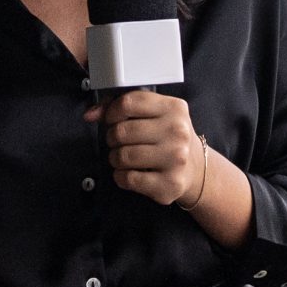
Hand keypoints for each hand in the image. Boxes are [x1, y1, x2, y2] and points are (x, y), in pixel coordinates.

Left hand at [85, 89, 209, 209]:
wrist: (195, 168)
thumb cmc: (167, 137)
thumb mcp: (153, 113)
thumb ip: (120, 107)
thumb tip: (90, 114)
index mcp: (174, 108)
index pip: (129, 103)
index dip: (112, 112)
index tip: (112, 119)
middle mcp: (178, 132)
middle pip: (122, 131)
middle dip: (112, 137)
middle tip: (118, 141)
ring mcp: (176, 159)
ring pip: (123, 156)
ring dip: (115, 158)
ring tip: (123, 157)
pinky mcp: (170, 183)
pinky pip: (129, 179)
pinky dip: (121, 177)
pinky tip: (129, 173)